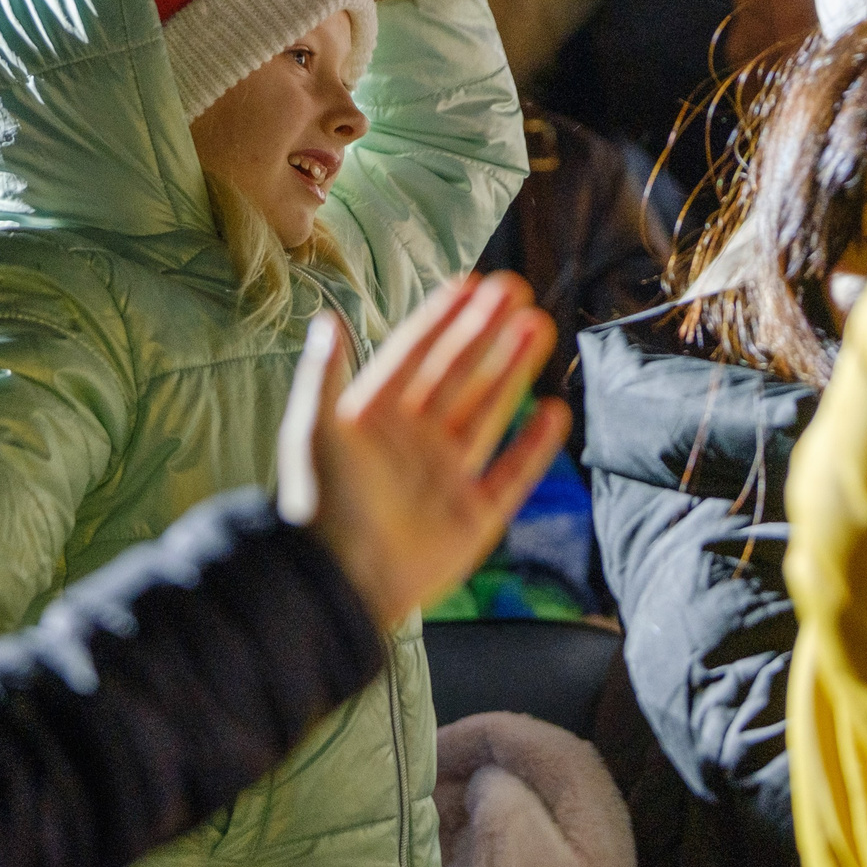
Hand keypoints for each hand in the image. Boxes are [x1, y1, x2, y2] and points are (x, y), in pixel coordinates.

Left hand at [279, 273, 571, 628]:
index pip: (415, 357)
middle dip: (486, 334)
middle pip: (459, 376)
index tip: (472, 284)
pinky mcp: (473, 518)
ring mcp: (447, 478)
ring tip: (538, 327)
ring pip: (488, 412)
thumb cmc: (320, 507)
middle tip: (516, 291)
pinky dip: (533, 446)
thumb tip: (326, 316)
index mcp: (375, 419)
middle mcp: (414, 443)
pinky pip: (512, 475)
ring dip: (512, 371)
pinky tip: (553, 411)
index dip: (442, 320)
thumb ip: (323, 374)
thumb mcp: (313, 432)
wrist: (340, 582)